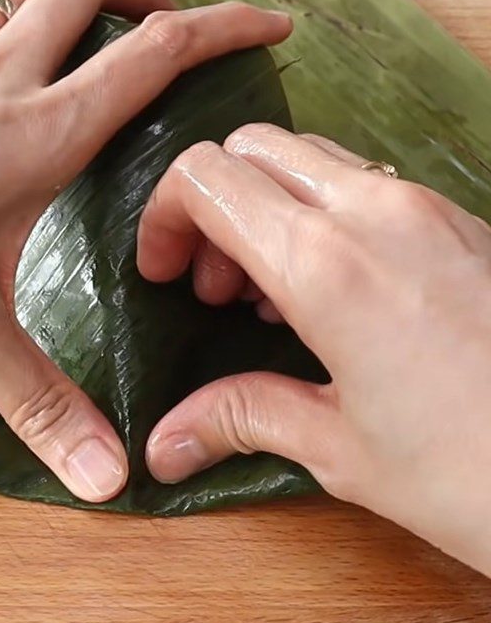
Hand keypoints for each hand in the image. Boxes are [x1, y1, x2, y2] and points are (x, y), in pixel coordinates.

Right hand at [139, 123, 490, 574]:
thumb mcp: (338, 449)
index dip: (163, 218)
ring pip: (306, 159)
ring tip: (267, 295)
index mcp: (325, 264)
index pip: (205, 178)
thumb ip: (238, 418)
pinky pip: (361, 184)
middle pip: (250, 150)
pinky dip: (317, 216)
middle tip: (211, 286)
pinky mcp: (460, 221)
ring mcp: (425, 206)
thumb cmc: (474, 473)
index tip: (162, 275)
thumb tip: (163, 444)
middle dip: (209, 207)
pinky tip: (330, 294)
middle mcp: (374, 210)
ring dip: (263, 209)